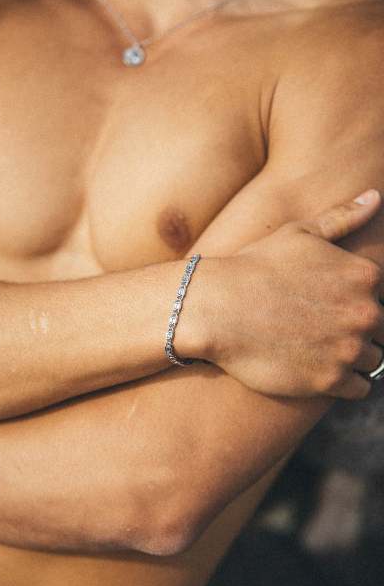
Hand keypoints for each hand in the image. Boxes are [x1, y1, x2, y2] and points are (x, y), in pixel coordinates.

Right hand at [205, 190, 383, 399]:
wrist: (218, 308)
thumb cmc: (255, 266)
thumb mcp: (299, 233)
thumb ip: (342, 217)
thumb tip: (374, 197)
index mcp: (364, 276)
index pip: (381, 296)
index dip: (358, 300)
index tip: (333, 305)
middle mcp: (365, 313)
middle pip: (381, 329)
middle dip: (360, 329)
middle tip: (325, 329)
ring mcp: (349, 349)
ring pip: (374, 360)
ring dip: (355, 357)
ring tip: (324, 351)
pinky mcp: (330, 381)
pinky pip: (359, 388)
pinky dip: (347, 382)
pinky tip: (323, 371)